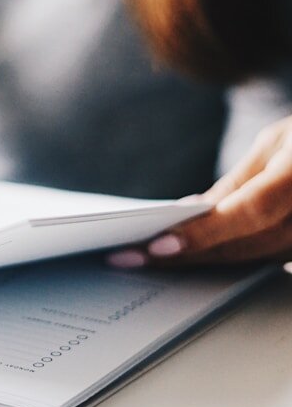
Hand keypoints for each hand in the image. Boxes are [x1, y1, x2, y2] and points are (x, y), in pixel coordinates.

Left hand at [107, 116, 291, 269]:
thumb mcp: (277, 143)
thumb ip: (240, 181)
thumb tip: (195, 210)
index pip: (248, 213)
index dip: (203, 233)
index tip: (158, 246)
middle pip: (244, 246)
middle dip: (186, 254)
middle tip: (130, 258)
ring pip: (253, 261)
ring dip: (202, 263)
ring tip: (148, 260)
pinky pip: (268, 262)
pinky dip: (230, 260)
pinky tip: (193, 258)